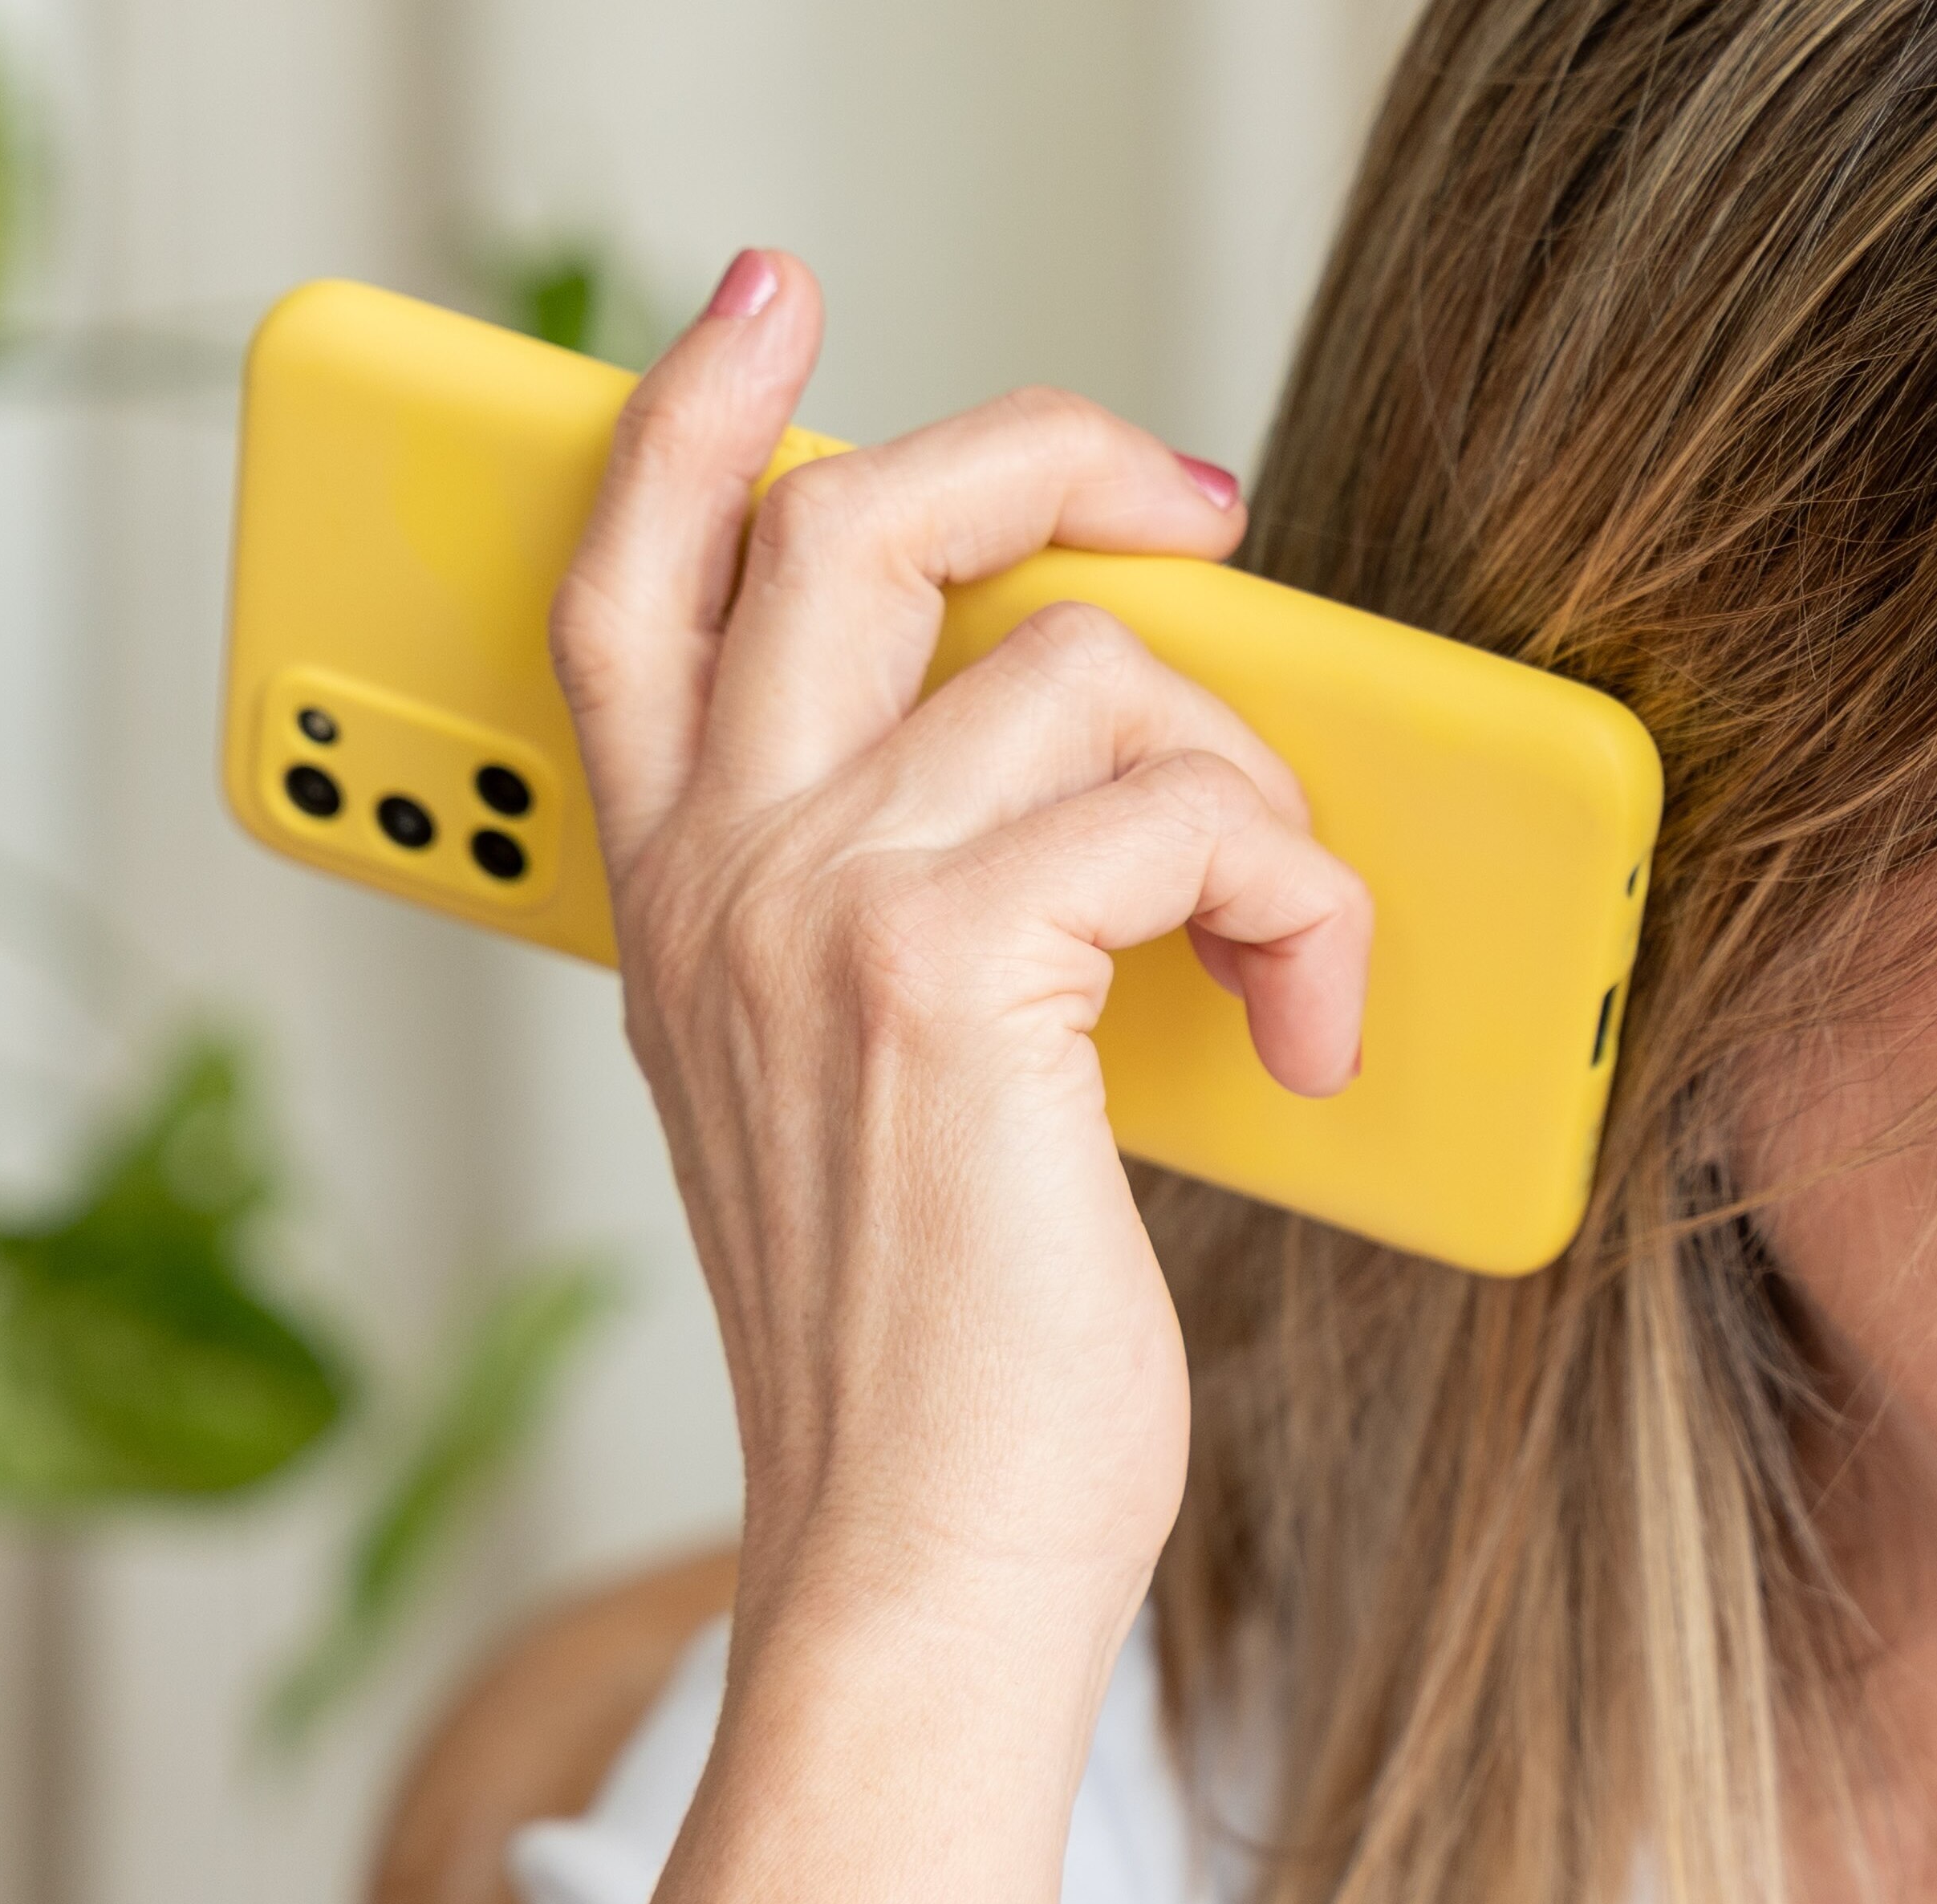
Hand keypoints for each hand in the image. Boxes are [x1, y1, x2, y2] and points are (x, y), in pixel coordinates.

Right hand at [556, 251, 1372, 1662]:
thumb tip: (1111, 782)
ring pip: (1085, 665)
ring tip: (1288, 930)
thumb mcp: (882, 1101)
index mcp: (678, 905)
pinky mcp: (948, 966)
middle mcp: (718, 879)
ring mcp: (816, 908)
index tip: (771, 305)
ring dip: (1248, 776)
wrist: (920, 1565)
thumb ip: (920, 917)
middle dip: (1047, 455)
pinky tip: (1310, 1023)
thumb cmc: (934, 1368)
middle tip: (1196, 506)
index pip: (627, 585)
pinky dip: (1299, 896)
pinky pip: (1187, 809)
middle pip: (846, 520)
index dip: (689, 413)